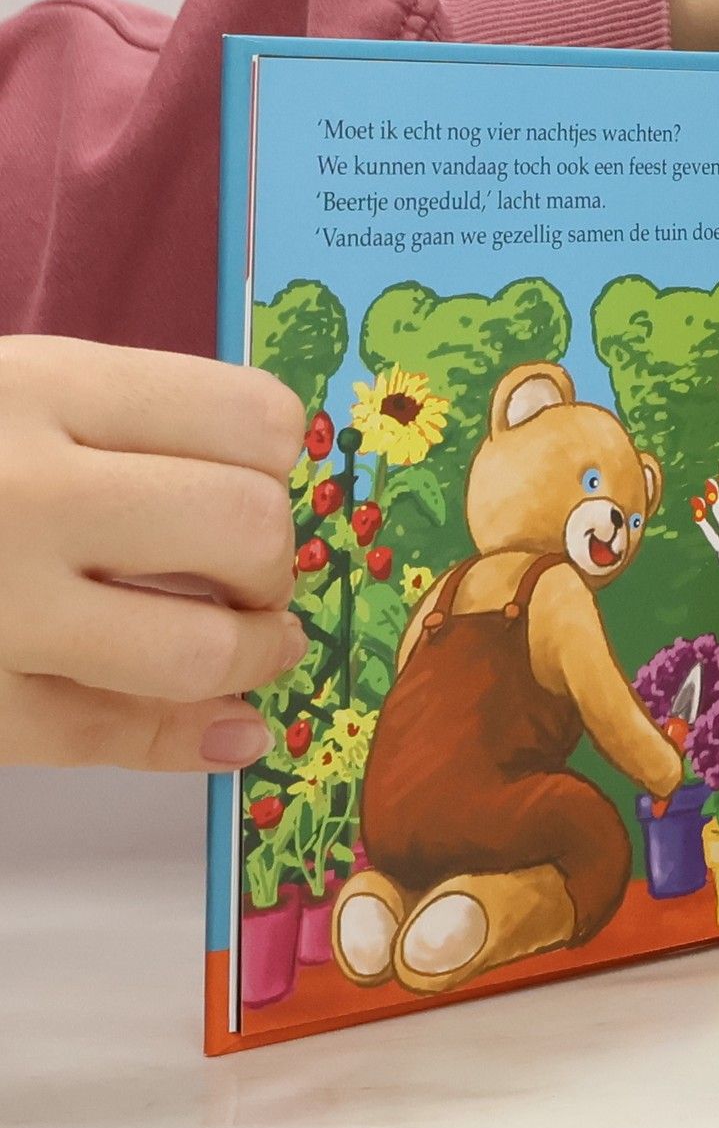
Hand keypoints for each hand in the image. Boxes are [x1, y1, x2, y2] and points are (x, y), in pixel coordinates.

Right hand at [0, 337, 308, 769]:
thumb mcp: (3, 391)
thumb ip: (118, 425)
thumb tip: (280, 476)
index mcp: (36, 388)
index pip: (251, 418)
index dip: (279, 459)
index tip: (261, 478)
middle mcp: (20, 491)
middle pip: (245, 529)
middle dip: (272, 561)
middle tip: (250, 573)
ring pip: (196, 650)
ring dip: (252, 655)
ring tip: (249, 646)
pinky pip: (109, 736)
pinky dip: (189, 740)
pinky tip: (229, 730)